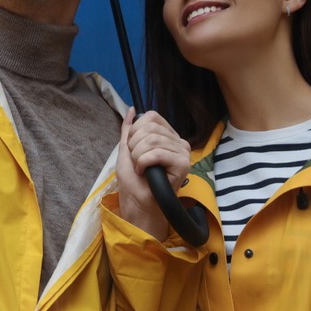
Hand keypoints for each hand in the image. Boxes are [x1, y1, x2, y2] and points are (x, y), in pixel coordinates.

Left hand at [115, 108, 191, 239]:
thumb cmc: (134, 180)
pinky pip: (157, 153)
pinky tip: (144, 173)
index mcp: (167, 136)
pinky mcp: (183, 164)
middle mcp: (178, 141)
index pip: (151, 117)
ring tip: (140, 169)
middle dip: (134, 146)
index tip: (132, 149)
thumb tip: (132, 109)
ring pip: (152, 140)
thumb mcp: (126, 149)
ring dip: (137, 156)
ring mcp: (182, 152)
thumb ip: (129, 129)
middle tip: (136, 162)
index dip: (135, 131)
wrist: (138, 201)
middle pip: (150, 128)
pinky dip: (143, 163)